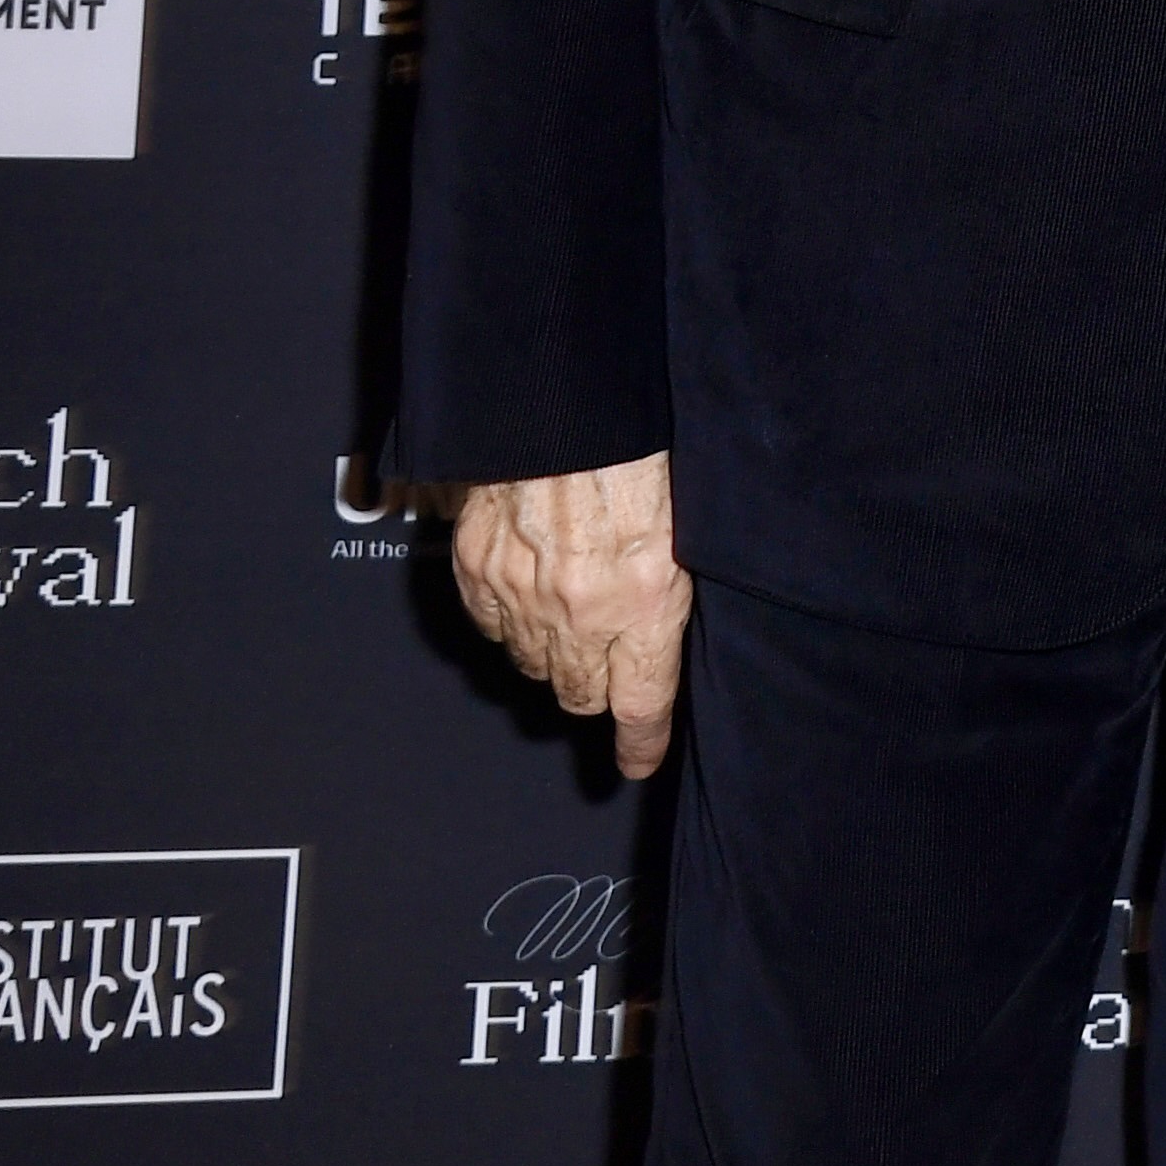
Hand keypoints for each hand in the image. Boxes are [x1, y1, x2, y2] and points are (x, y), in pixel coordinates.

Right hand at [451, 453, 693, 777]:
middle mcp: (579, 611)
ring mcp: (521, 594)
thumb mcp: (687, 526)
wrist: (561, 404)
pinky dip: (510, 621)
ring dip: (555, 655)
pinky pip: (492, 626)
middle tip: (608, 675)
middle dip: (597, 692)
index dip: (640, 741)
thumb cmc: (638, 451)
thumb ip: (671, 585)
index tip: (638, 761)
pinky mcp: (478, 569)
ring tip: (572, 623)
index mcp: (643, 601)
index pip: (640, 702)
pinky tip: (528, 595)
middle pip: (580, 693)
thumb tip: (665, 621)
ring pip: (534, 664)